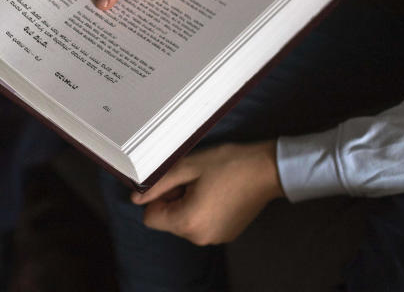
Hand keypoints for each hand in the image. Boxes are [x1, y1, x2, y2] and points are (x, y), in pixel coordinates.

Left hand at [132, 141, 282, 245]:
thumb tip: (136, 197)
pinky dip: (204, 211)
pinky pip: (202, 225)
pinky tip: (219, 193)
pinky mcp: (226, 234)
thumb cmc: (229, 164)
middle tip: (195, 180)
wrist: (267, 170)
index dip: (158, 197)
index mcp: (187, 222)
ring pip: (185, 223)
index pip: (150, 218)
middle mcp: (199, 237)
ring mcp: (215, 238)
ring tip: (209, 185)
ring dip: (189, 204)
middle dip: (174, 200)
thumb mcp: (189, 167)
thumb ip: (159, 184)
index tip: (177, 183)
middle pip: (168, 221)